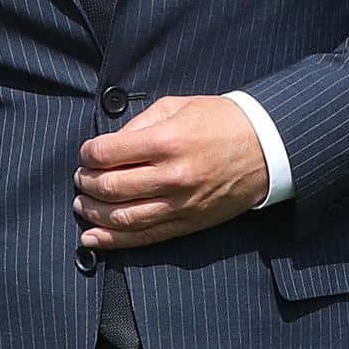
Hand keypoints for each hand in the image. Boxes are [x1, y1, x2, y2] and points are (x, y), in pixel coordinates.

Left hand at [73, 95, 268, 249]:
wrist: (267, 148)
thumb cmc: (220, 121)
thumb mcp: (176, 107)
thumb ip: (138, 124)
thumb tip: (107, 146)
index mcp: (167, 142)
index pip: (108, 153)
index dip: (88, 154)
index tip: (86, 153)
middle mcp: (173, 176)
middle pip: (111, 187)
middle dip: (87, 183)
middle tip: (81, 178)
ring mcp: (181, 204)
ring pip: (124, 218)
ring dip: (94, 213)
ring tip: (82, 204)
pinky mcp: (189, 223)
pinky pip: (146, 236)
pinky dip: (114, 241)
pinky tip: (92, 239)